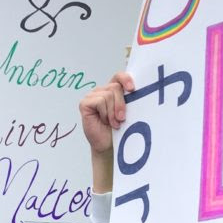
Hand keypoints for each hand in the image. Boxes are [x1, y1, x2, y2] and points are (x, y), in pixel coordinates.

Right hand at [79, 73, 133, 193]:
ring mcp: (92, 96)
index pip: (119, 76)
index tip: (133, 89)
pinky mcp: (85, 103)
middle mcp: (102, 90)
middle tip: (123, 118)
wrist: (110, 146)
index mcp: (113, 90)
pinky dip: (105, 113)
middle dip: (121, 104)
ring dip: (113, 112)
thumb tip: (137, 91)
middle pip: (115, 87)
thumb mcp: (128, 112)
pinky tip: (106, 122)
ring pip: (108, 95)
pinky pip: (99, 101)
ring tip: (114, 123)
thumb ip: (129, 99)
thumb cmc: (120, 130)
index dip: (126, 79)